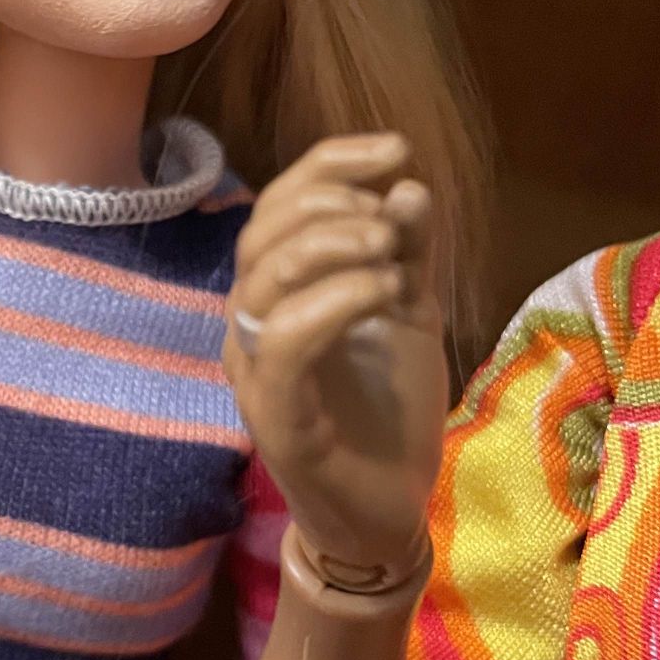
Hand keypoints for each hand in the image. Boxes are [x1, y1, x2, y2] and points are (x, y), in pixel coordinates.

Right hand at [226, 133, 447, 581]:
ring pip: (264, 285)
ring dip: (331, 250)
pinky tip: (382, 294)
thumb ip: (407, 251)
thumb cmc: (388, 412)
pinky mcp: (275, 418)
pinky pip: (282, 347)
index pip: (279, 207)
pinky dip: (331, 305)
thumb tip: (407, 182)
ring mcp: (255, 373)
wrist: (388, 511)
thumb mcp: (409, 313)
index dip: (329, 166)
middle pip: (261, 235)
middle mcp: (250, 326)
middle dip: (329, 208)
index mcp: (276, 293)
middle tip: (391, 222)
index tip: (394, 148)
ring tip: (392, 256)